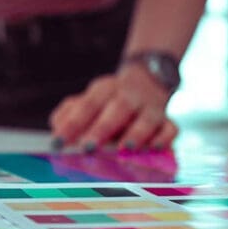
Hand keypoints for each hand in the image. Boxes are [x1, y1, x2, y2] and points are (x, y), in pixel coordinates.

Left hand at [49, 64, 177, 151]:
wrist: (148, 78)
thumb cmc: (109, 101)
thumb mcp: (87, 101)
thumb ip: (69, 114)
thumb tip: (57, 130)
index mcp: (103, 90)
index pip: (86, 105)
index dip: (72, 124)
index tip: (57, 143)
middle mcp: (128, 96)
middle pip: (116, 110)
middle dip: (101, 129)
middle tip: (87, 148)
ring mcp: (149, 107)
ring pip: (145, 119)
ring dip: (135, 135)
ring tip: (124, 150)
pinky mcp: (167, 119)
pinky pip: (170, 127)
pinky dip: (164, 138)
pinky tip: (155, 148)